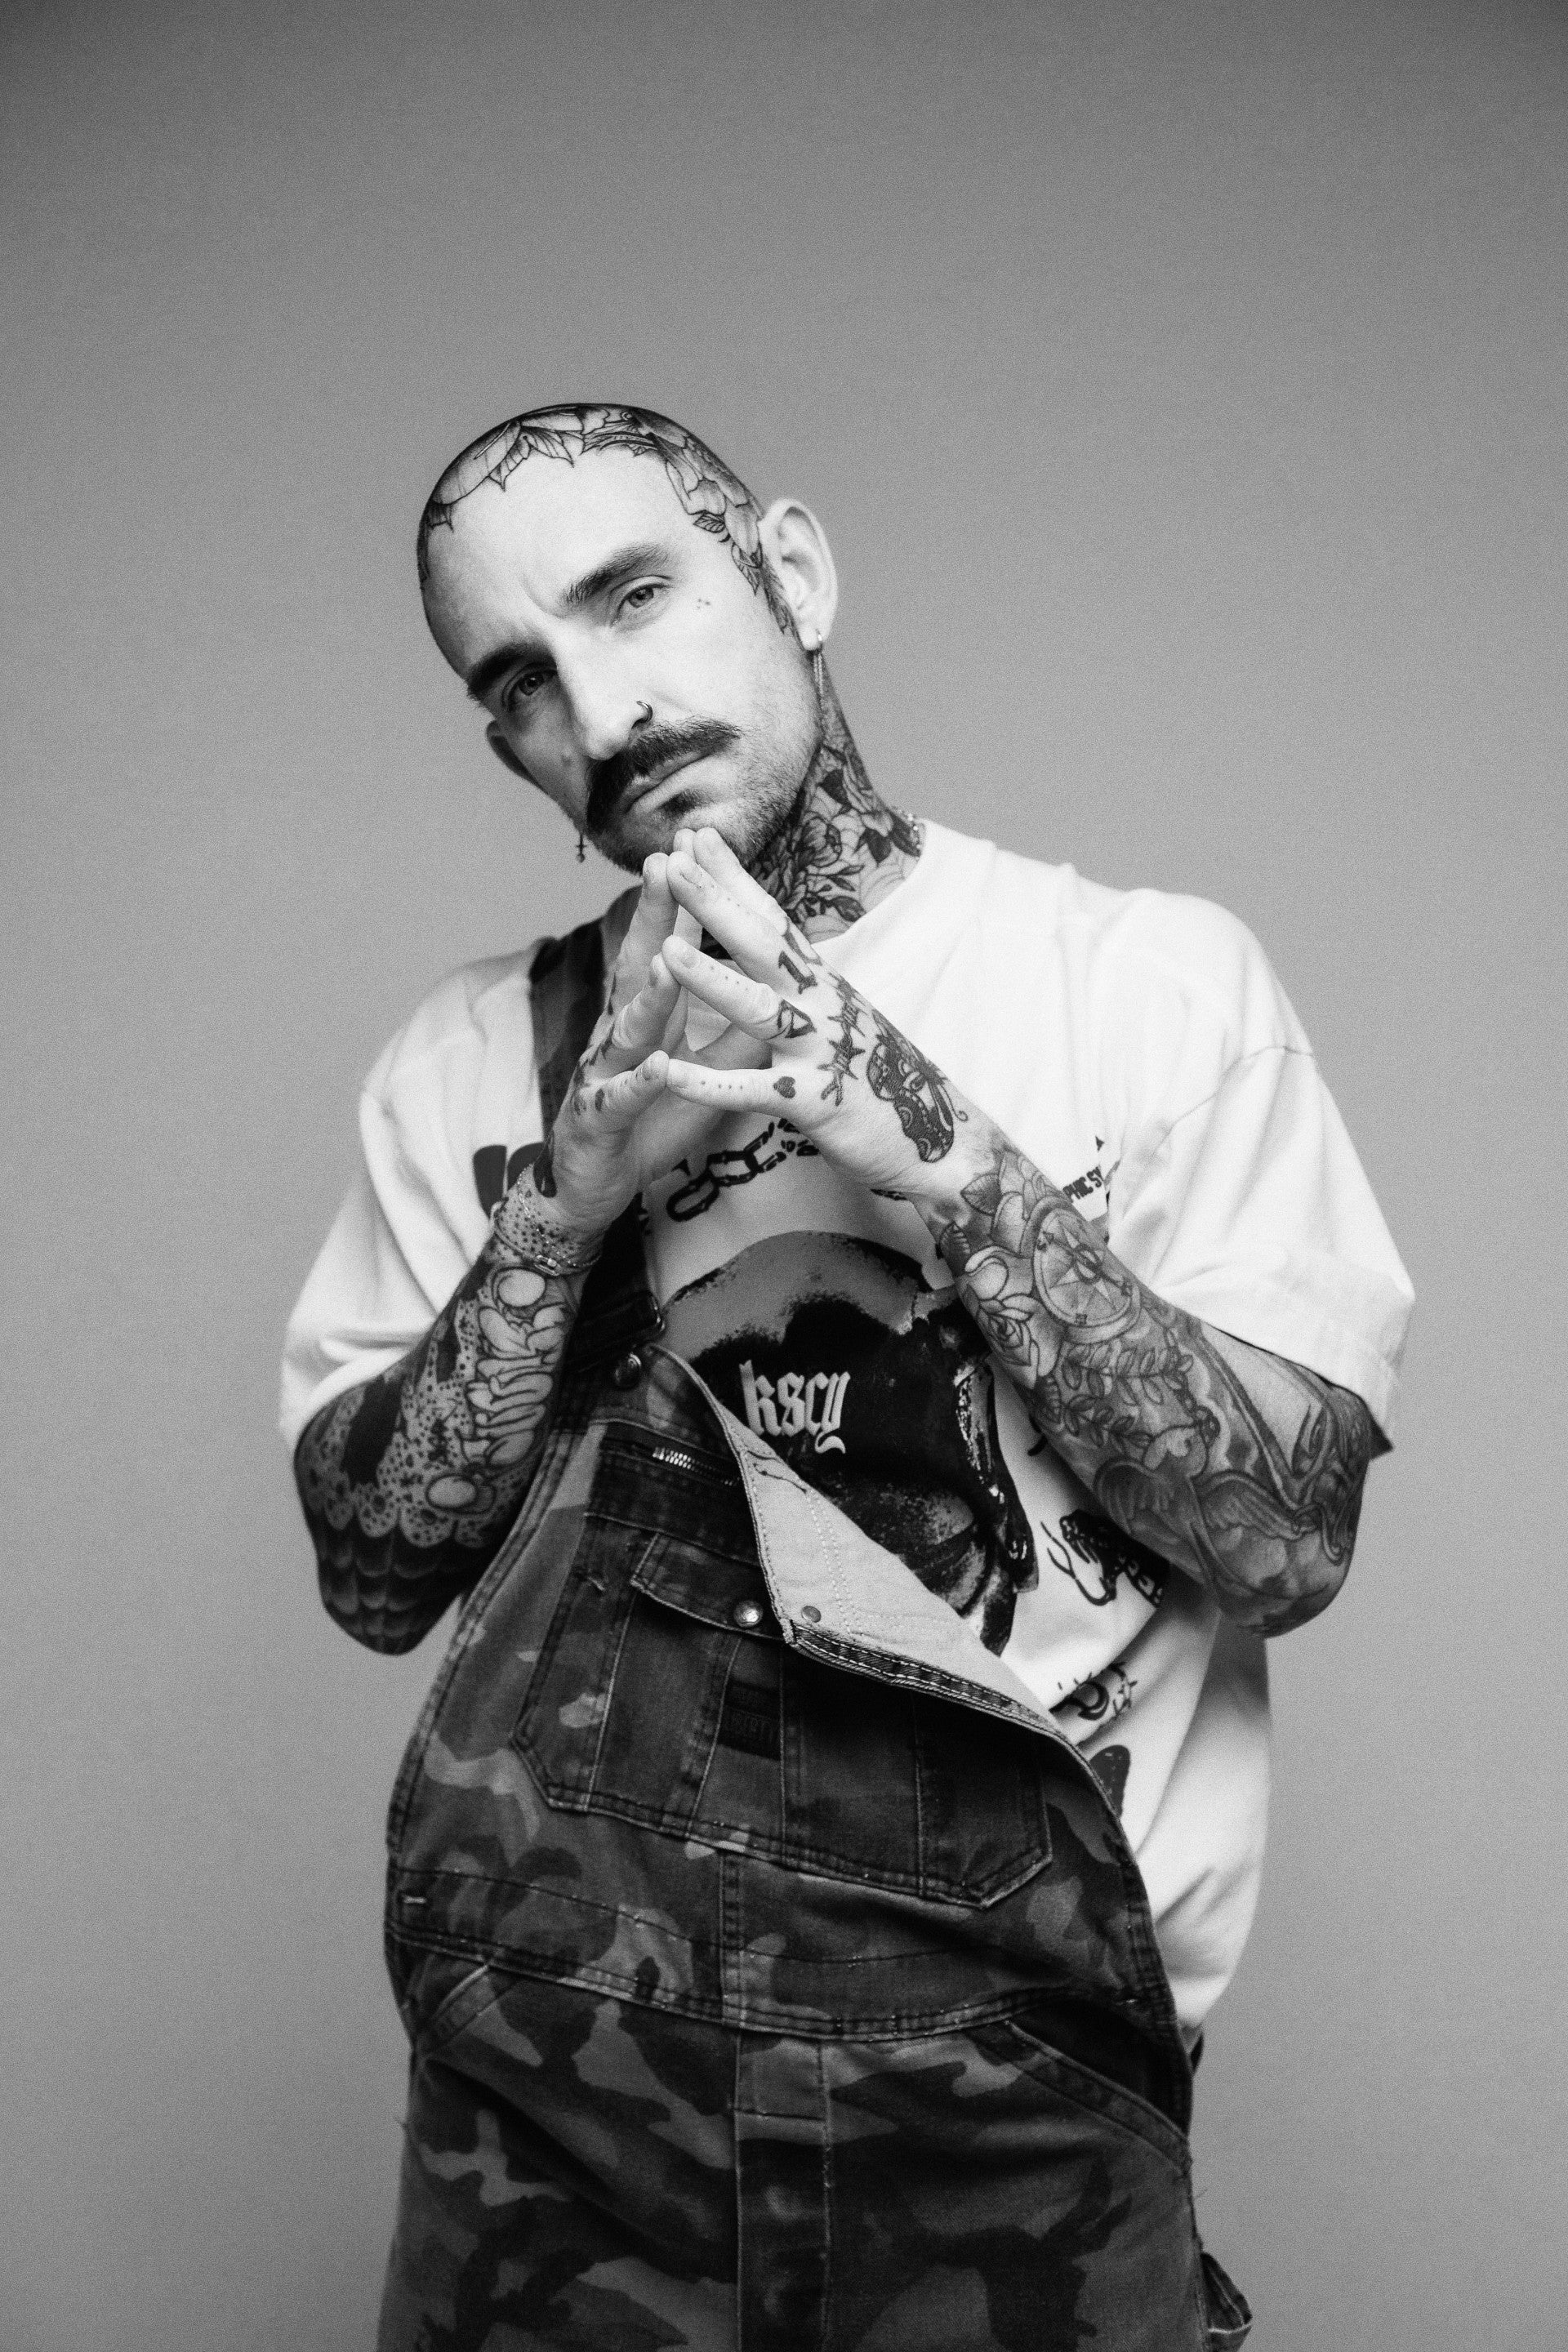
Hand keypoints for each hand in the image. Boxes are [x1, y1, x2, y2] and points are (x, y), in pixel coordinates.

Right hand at [526, 840, 766, 1237]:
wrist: (594, 1188)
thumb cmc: (649, 1124)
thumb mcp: (699, 1072)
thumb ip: (731, 1033)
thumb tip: (777, 991)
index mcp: (648, 1018)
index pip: (665, 946)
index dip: (684, 900)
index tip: (698, 844)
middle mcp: (621, 1035)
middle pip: (637, 966)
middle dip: (652, 916)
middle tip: (664, 862)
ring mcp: (603, 1074)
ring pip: (629, 1029)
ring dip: (651, 993)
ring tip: (670, 956)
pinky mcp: (598, 1121)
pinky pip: (622, 1098)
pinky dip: (641, 1082)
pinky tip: (659, 1066)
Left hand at [658, 828, 976, 1203]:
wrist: (937, 1139)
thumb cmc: (879, 1079)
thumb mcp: (840, 1017)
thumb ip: (804, 984)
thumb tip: (774, 947)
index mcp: (821, 985)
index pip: (772, 918)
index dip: (734, 877)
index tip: (696, 833)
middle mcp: (821, 1006)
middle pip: (763, 945)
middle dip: (716, 902)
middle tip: (672, 859)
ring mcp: (819, 1052)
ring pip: (758, 1011)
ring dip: (711, 979)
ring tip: (665, 950)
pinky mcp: (814, 1103)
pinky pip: (754, 1092)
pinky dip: (710, 1085)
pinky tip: (669, 1072)